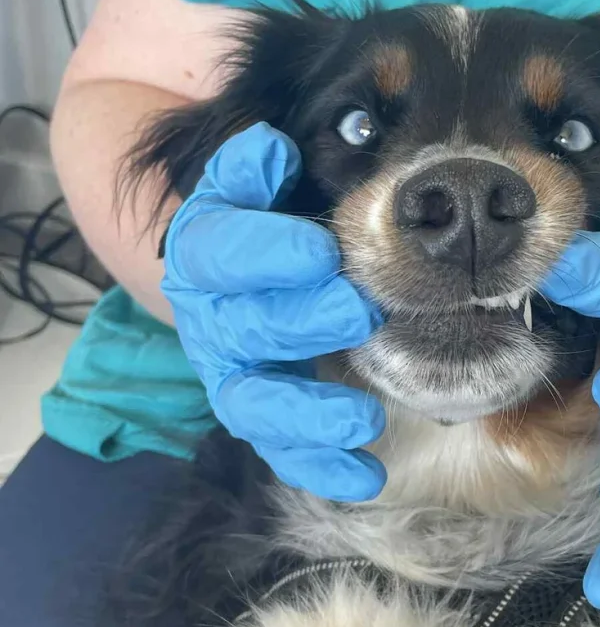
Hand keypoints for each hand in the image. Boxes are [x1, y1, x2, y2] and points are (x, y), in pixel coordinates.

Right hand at [161, 121, 385, 500]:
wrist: (240, 260)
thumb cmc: (265, 212)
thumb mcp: (257, 180)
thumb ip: (256, 167)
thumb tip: (269, 148)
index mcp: (206, 251)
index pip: (217, 250)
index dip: (264, 252)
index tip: (319, 251)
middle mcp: (213, 317)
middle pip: (245, 326)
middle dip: (302, 322)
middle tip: (358, 313)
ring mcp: (236, 372)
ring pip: (254, 404)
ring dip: (306, 415)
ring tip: (362, 418)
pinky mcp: (264, 414)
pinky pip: (283, 449)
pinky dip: (320, 467)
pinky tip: (367, 479)